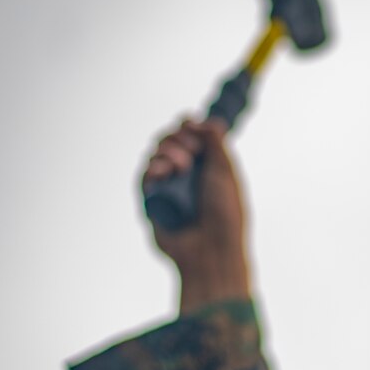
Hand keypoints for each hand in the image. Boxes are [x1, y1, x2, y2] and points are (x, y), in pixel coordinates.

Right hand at [142, 118, 250, 313]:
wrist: (211, 249)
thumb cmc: (225, 213)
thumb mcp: (226, 171)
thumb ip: (216, 142)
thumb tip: (206, 120)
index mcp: (207, 167)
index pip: (189, 136)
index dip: (187, 127)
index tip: (191, 126)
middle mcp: (186, 176)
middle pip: (169, 141)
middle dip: (176, 139)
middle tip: (189, 153)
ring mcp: (168, 188)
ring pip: (155, 155)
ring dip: (165, 153)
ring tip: (179, 167)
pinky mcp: (152, 202)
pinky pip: (143, 176)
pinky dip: (151, 169)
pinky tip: (161, 173)